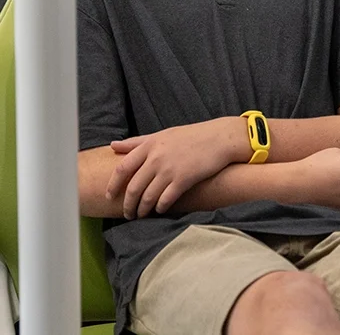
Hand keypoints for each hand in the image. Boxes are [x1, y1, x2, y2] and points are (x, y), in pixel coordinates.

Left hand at [107, 118, 244, 218]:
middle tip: (127, 213)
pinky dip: (159, 208)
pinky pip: (165, 200)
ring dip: (142, 210)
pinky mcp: (183, 180)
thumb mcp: (162, 135)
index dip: (113, 185)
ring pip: (147, 197)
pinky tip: (159, 210)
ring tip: (141, 215)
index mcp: (150, 145)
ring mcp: (170, 169)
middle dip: (128, 204)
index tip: (109, 196)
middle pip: (133, 187)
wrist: (218, 138)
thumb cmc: (190, 136)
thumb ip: (137, 142)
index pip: (122, 168)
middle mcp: (156, 157)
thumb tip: (112, 145)